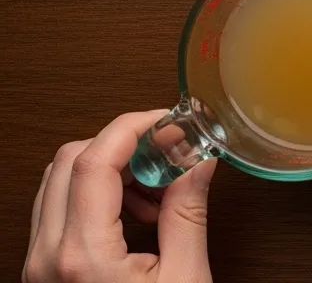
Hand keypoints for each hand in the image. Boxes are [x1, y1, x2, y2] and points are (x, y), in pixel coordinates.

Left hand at [25, 111, 216, 282]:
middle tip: (164, 150)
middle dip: (120, 145)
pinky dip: (93, 193)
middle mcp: (48, 255)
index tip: (164, 121)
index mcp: (83, 256)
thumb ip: (188, 216)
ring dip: (106, 168)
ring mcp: (38, 262)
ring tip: (153, 188)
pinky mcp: (41, 267)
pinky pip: (56, 207)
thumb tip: (198, 163)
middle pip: (68, 161)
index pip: (93, 163)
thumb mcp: (184, 278)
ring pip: (58, 180)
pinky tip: (132, 210)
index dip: (131, 128)